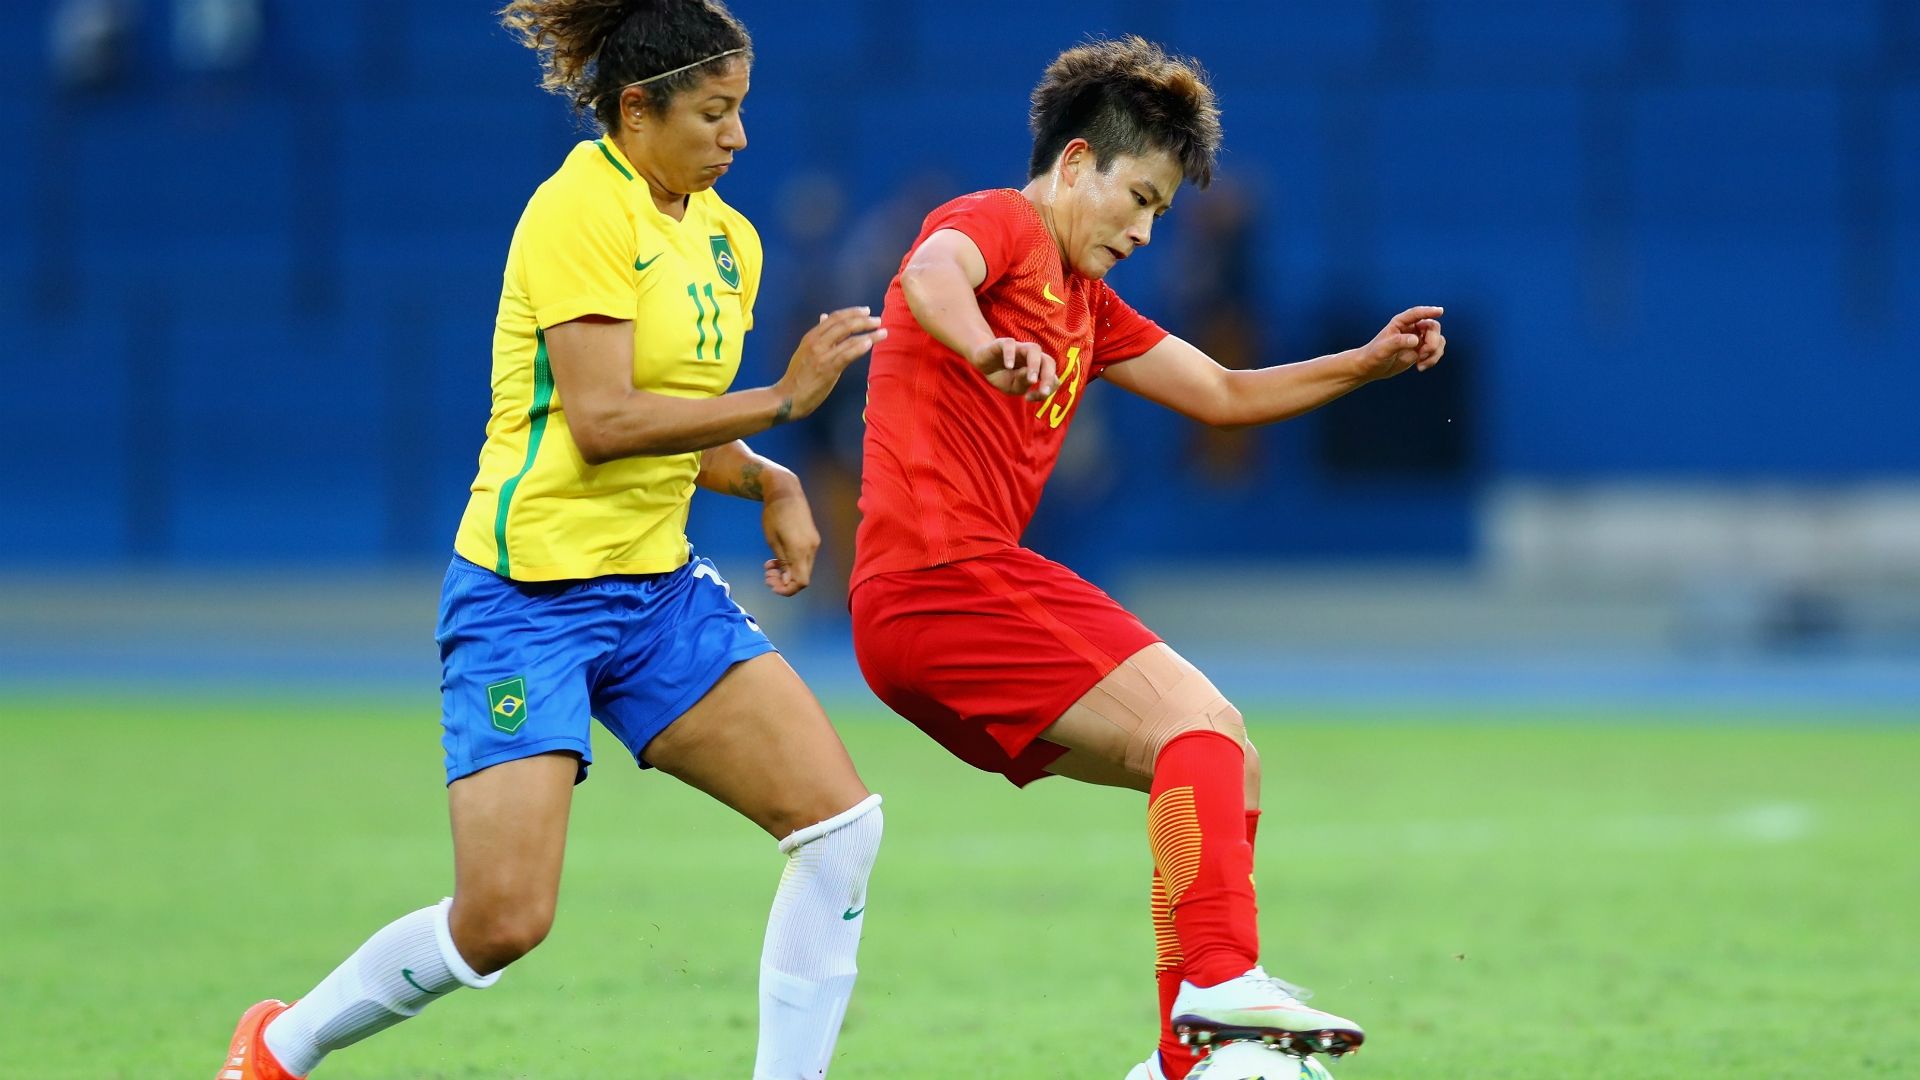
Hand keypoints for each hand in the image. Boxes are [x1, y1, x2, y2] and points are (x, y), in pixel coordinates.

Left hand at [760, 485, 819, 595]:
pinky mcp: (812, 538)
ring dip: (787, 572)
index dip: (787, 589)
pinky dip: (792, 563)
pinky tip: (777, 558)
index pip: (801, 581)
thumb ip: (782, 562)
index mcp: (800, 549)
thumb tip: (786, 580)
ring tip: (769, 566)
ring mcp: (814, 543)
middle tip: (766, 576)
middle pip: (803, 576)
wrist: (785, 491)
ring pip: (803, 568)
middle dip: (784, 581)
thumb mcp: (772, 540)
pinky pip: (804, 558)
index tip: (771, 586)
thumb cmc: (774, 513)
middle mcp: (812, 548)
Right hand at [775, 307, 886, 421]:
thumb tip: (824, 317)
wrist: (788, 397)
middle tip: (878, 320)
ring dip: (869, 334)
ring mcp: (822, 355)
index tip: (865, 311)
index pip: (834, 318)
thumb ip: (818, 334)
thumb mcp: (805, 350)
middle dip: (863, 321)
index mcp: (811, 336)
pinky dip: (860, 347)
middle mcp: (816, 342)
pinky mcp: (828, 369)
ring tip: (882, 332)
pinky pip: (847, 354)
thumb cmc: (798, 376)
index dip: (852, 312)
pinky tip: (870, 343)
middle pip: (844, 324)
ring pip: (848, 338)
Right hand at [967, 337, 1057, 401]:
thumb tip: (1031, 376)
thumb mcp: (1014, 386)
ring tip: (1031, 380)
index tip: (1029, 398)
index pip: (1052, 376)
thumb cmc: (1003, 376)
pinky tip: (1008, 367)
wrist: (984, 364)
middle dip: (1049, 376)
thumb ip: (1023, 383)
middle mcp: (1032, 356)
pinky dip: (1011, 354)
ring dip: (1035, 365)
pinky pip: (1010, 344)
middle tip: (1044, 392)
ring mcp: (1019, 348)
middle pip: (1048, 361)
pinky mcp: (1003, 343)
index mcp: (1039, 368)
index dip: (1046, 389)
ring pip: (1034, 349)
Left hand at [1353, 306, 1445, 380]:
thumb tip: (1416, 340)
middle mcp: (1411, 328)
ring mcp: (1418, 338)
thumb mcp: (1383, 349)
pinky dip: (1433, 359)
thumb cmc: (1374, 355)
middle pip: (1433, 327)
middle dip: (1432, 341)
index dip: (1429, 311)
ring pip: (1438, 339)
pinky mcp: (1421, 350)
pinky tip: (1420, 367)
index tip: (1440, 311)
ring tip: (1421, 364)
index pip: (1417, 313)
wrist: (1372, 368)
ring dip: (1434, 352)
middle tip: (1423, 354)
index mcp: (1400, 322)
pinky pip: (1436, 350)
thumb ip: (1398, 342)